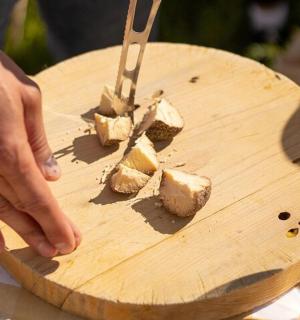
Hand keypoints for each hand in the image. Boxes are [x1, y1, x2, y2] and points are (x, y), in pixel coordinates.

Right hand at [0, 51, 80, 256]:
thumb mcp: (27, 99)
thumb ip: (38, 141)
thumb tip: (51, 175)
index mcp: (9, 149)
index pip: (37, 197)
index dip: (54, 223)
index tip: (70, 241)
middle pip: (20, 208)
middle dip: (43, 231)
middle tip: (63, 249)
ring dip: (22, 232)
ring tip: (43, 249)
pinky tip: (1, 242)